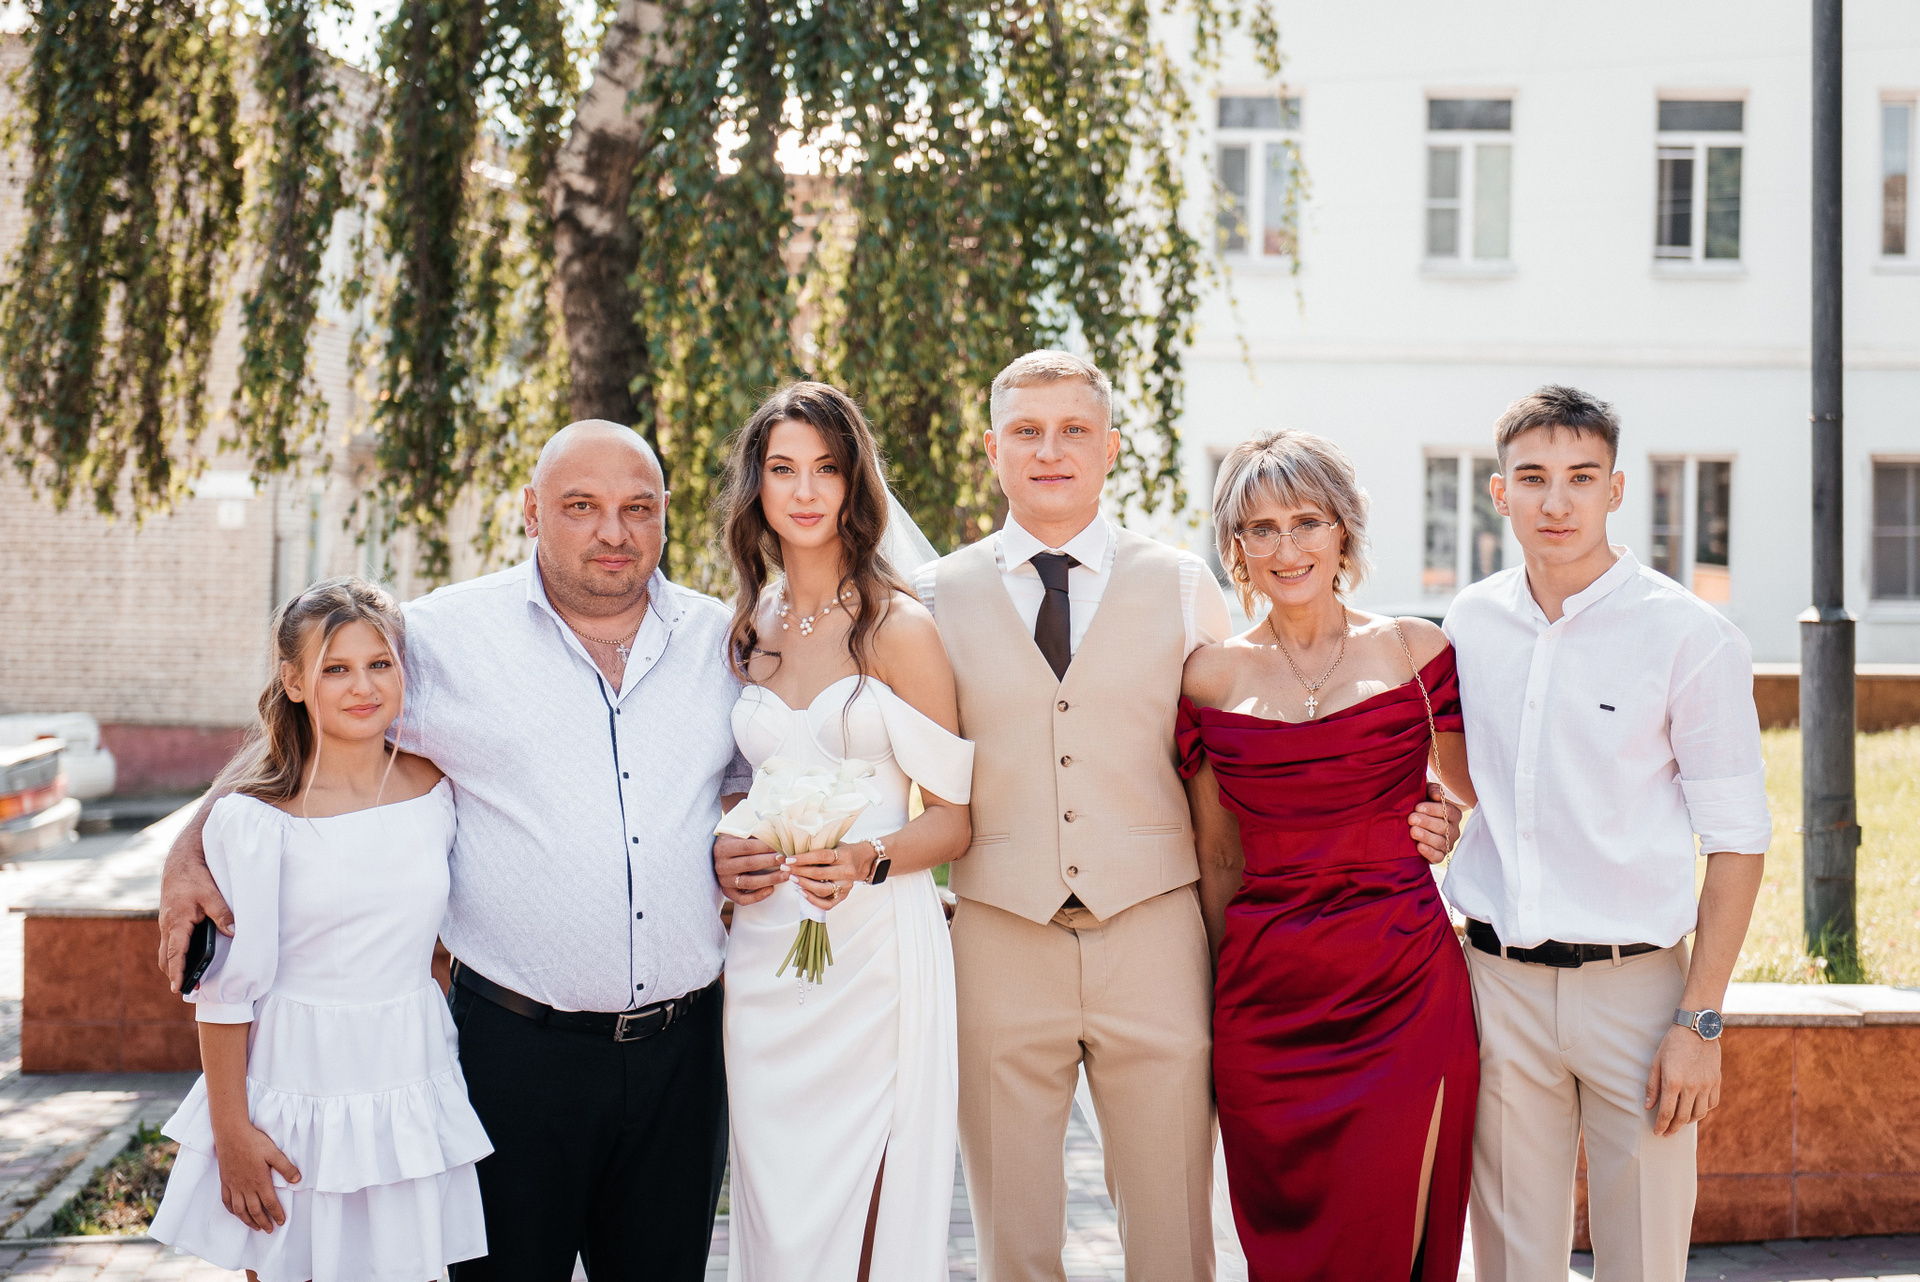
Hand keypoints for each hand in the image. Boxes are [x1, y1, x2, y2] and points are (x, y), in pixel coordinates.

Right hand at [158, 859, 232, 992]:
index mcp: (176, 922)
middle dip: (173, 974)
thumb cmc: (194, 877)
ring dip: (173, 964)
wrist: (180, 860)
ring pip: (165, 950)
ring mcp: (166, 923)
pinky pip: (169, 941)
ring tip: (187, 978)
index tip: (177, 988)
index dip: (177, 972)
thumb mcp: (211, 895)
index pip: (174, 954)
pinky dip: (175, 953)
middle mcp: (167, 926)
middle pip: (165, 957)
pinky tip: (187, 956)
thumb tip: (233, 933)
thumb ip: (222, 914)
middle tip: (185, 988)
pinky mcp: (170, 919)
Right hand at [214, 1121, 300, 1231]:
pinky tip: (236, 1214)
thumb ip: (286, 1168)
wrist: (231, 1135)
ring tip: (255, 1227)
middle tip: (269, 1230)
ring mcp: (234, 1186)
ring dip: (248, 1221)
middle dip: (263, 1222)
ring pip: (239, 1210)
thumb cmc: (254, 1142)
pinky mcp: (225, 1182)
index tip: (281, 1222)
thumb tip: (298, 1180)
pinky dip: (232, 1211)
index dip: (276, 1214)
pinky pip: (227, 1201)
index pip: (270, 1203)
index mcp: (260, 1181)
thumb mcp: (274, 1153)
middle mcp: (246, 1187)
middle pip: (254, 1211)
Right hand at [715, 834, 786, 905]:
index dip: (766, 847)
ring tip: (786, 875)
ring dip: (770, 879)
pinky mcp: (727, 893)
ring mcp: (724, 881)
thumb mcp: (741, 834)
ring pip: (749, 882)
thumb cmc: (736, 843)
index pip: (748, 847)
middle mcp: (721, 866)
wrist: (719, 856)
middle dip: (771, 862)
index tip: (781, 847)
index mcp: (723, 848)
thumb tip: (779, 837)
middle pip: (749, 864)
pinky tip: (771, 889)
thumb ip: (756, 835)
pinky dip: (758, 896)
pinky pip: (743, 899)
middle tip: (786, 861)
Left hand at [790, 842, 870, 911]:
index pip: (821, 857)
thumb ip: (815, 848)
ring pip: (821, 890)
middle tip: (785, 868)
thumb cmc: (843, 851)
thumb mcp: (834, 844)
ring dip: (804, 884)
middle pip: (819, 874)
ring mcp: (846, 886)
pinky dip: (812, 900)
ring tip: (792, 878)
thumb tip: (787, 852)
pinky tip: (802, 892)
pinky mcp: (843, 896)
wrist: (862, 861)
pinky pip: (826, 904)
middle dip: (799, 871)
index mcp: (845, 855)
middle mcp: (847, 871)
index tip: (789, 859)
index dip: (803, 858)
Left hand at [1408, 783, 1460, 864]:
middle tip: (1411, 818)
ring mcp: (1447, 844)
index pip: (1448, 811)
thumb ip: (1432, 789)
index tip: (1417, 806)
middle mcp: (1453, 830)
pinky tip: (1419, 846)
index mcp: (1453, 814)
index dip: (1433, 809)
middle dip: (1426, 822)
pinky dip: (1428, 852)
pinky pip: (1437, 856)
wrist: (1414, 821)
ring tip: (1413, 831)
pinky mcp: (1439, 855)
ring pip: (1440, 842)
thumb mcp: (1426, 793)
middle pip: (1443, 827)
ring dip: (1426, 836)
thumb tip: (1437, 795)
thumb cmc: (1421, 804)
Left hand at [1645, 1024, 1720, 1135]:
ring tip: (1680, 1122)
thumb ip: (1652, 1086)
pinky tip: (1696, 1110)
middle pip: (1683, 1117)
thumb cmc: (1672, 1044)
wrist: (1697, 1029)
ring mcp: (1706, 1085)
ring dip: (1688, 1122)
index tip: (1657, 1132)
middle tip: (1667, 1133)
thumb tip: (1648, 1106)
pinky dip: (1703, 1111)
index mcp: (1673, 1082)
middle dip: (1673, 1128)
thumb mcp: (1656, 1062)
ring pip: (1699, 1114)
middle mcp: (1692, 1087)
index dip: (1661, 1125)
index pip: (1667, 1112)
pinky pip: (1712, 1104)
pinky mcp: (1716, 1082)